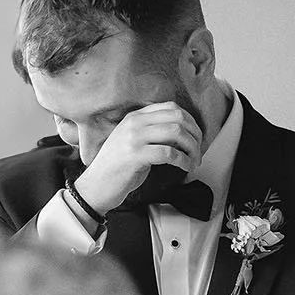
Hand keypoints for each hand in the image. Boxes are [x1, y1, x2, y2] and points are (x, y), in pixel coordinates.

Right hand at [75, 103, 201, 215]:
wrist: (96, 186)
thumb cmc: (118, 168)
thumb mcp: (134, 142)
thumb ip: (155, 133)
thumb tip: (184, 135)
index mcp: (135, 117)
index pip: (171, 107)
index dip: (190, 121)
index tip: (196, 136)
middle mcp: (134, 123)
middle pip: (178, 118)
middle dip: (195, 135)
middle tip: (198, 150)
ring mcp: (133, 138)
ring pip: (176, 133)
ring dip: (192, 149)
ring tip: (194, 161)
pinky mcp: (135, 155)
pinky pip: (169, 153)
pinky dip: (183, 161)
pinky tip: (185, 167)